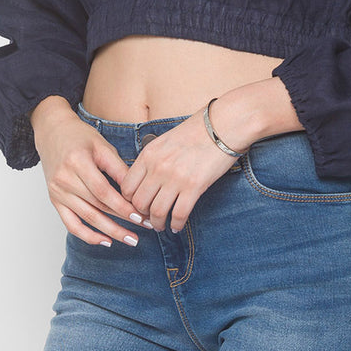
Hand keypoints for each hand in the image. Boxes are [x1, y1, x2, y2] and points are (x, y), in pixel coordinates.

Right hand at [31, 96, 152, 247]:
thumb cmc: (80, 136)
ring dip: (110, 232)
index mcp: (77, 162)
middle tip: (144, 228)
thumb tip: (138, 191)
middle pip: (96, 207)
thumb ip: (118, 168)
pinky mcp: (55, 200)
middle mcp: (64, 179)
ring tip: (130, 239)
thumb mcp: (102, 146)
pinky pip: (71, 224)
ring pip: (87, 218)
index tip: (141, 216)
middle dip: (122, 221)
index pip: (103, 191)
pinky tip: (105, 241)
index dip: (122, 206)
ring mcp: (57, 192)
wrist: (52, 132)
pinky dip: (88, 235)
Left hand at [120, 105, 245, 232]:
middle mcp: (159, 167)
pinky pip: (179, 214)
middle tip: (148, 217)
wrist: (223, 124)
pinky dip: (176, 224)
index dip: (130, 200)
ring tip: (161, 225)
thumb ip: (153, 158)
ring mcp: (176, 177)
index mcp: (149, 154)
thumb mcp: (166, 140)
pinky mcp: (194, 186)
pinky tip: (177, 225)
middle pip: (139, 203)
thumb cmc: (197, 130)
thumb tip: (146, 180)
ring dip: (157, 224)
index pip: (127, 186)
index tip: (138, 204)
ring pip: (157, 212)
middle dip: (142, 215)